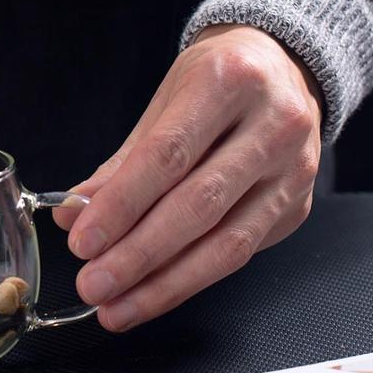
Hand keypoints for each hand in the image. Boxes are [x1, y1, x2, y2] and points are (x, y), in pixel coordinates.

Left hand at [55, 24, 322, 331]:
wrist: (284, 66)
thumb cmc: (214, 79)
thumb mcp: (165, 101)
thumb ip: (121, 162)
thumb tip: (74, 214)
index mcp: (228, 82)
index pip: (167, 156)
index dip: (122, 204)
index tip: (82, 241)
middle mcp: (272, 126)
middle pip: (197, 205)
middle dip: (138, 254)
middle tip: (93, 283)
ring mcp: (293, 170)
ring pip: (226, 243)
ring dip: (164, 283)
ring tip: (116, 306)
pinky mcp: (298, 207)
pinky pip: (241, 253)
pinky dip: (192, 278)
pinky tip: (154, 293)